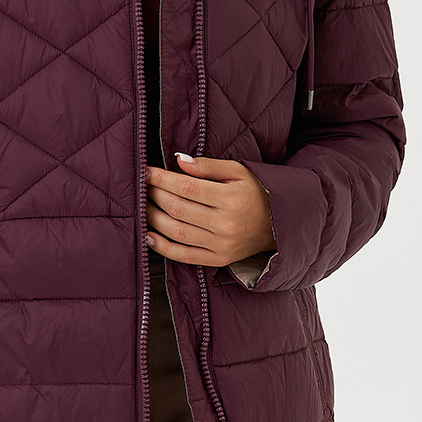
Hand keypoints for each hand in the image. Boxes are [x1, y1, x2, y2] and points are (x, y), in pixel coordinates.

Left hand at [145, 153, 274, 266]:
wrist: (278, 224)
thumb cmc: (255, 192)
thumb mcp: (238, 171)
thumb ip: (207, 166)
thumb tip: (178, 161)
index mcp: (231, 198)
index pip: (186, 188)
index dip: (161, 179)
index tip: (146, 172)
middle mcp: (225, 224)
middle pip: (178, 209)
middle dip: (154, 196)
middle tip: (142, 187)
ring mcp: (221, 245)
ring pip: (177, 232)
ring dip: (153, 218)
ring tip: (143, 206)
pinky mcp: (218, 260)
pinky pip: (184, 256)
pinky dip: (162, 248)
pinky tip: (148, 235)